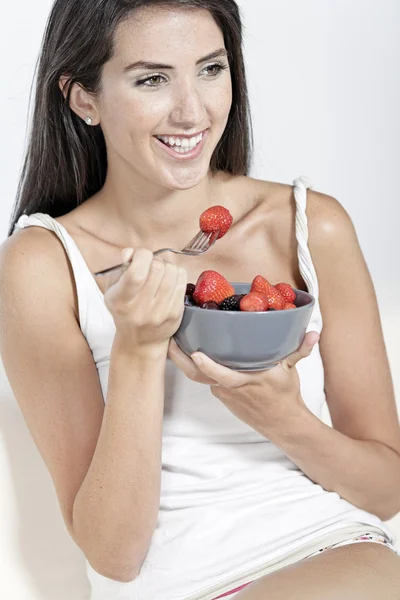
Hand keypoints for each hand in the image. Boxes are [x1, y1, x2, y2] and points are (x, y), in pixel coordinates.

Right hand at [105, 248, 186, 352]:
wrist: (139, 341)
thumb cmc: (125, 310)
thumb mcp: (114, 291)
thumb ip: (121, 269)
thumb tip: (130, 252)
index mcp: (122, 301)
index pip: (137, 272)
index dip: (141, 256)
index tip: (139, 257)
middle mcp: (142, 309)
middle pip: (157, 269)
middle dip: (154, 260)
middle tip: (150, 265)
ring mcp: (161, 312)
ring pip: (172, 272)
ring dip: (166, 266)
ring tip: (160, 272)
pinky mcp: (176, 313)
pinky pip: (182, 281)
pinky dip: (176, 274)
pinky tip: (169, 279)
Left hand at [168, 332, 319, 436]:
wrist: (282, 425)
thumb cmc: (285, 396)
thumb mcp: (292, 371)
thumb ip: (300, 350)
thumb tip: (314, 333)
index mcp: (246, 381)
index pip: (223, 375)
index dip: (208, 366)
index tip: (196, 353)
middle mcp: (230, 388)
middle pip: (198, 375)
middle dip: (179, 359)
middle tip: (167, 340)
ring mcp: (223, 393)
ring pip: (199, 377)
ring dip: (184, 361)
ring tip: (172, 340)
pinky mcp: (221, 395)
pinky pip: (205, 379)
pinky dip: (197, 367)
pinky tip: (189, 351)